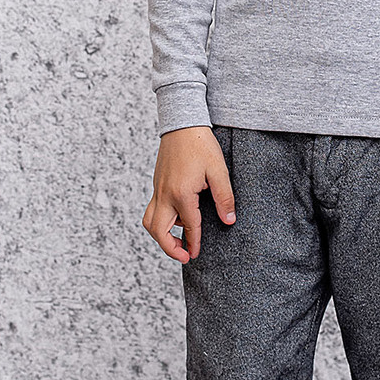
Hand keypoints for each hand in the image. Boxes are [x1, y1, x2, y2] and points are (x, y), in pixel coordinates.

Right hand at [142, 126, 235, 262]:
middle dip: (169, 248)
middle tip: (184, 256)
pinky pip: (154, 209)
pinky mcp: (157, 184)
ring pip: (150, 221)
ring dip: (161, 235)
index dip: (194, 243)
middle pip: (158, 231)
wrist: (182, 124)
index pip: (189, 226)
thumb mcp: (219, 171)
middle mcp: (165, 194)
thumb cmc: (201, 144)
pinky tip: (179, 219)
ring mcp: (158, 189)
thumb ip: (224, 198)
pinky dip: (162, 221)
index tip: (195, 255)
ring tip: (179, 241)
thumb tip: (229, 220)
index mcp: (181, 193)